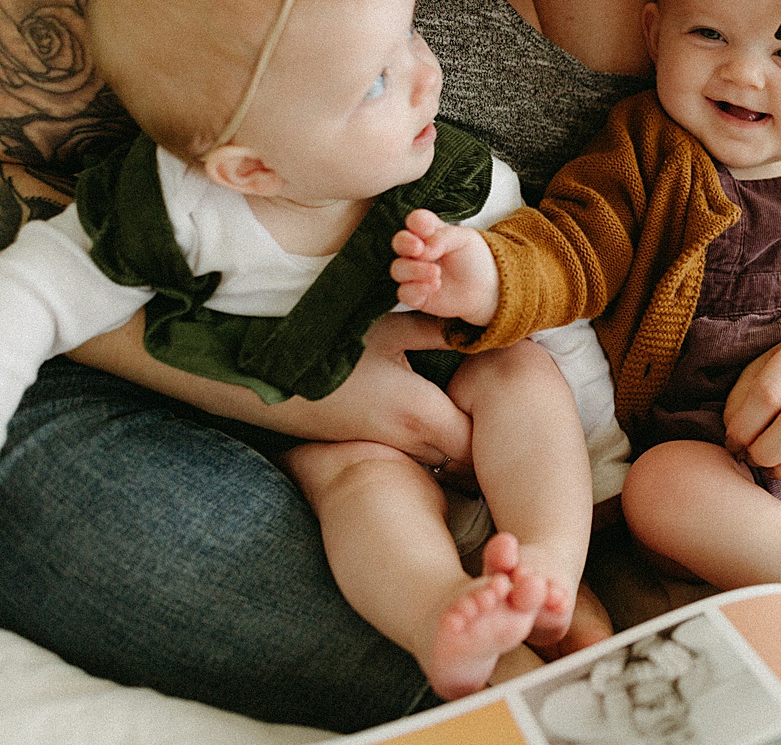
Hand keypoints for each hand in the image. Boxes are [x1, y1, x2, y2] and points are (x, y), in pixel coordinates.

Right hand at [282, 311, 475, 472]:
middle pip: (459, 458)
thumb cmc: (331, 349)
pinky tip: (427, 419)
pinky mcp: (365, 449)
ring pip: (435, 459)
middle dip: (478, 443)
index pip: (475, 441)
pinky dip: (426, 445)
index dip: (493, 429)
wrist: (268, 380)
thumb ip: (437, 332)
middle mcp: (406, 441)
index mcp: (419, 413)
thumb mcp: (390, 330)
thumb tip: (472, 328)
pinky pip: (410, 457)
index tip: (505, 408)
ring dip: (451, 445)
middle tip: (493, 415)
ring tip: (464, 415)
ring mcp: (383, 449)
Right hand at [391, 208, 499, 323]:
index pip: (415, 221)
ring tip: (436, 272)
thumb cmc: (474, 260)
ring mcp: (414, 273)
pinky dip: (417, 289)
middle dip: (405, 243)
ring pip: (398, 269)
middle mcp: (418, 252)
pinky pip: (404, 293)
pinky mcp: (416, 295)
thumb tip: (424, 247)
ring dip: (415, 269)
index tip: (427, 228)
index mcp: (430, 233)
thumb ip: (443, 237)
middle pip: (399, 242)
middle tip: (419, 248)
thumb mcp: (465, 240)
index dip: (416, 222)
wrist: (486, 289)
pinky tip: (435, 285)